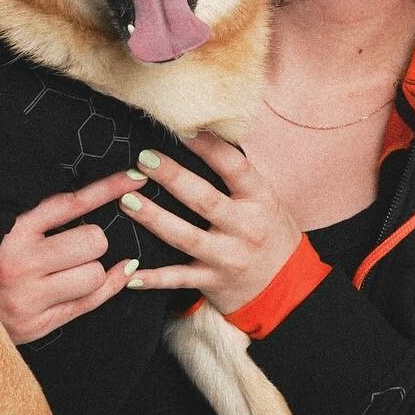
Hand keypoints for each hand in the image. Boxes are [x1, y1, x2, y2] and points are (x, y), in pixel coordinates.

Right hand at [0, 168, 146, 344]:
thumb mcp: (0, 227)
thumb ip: (36, 215)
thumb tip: (86, 197)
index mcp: (10, 232)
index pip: (70, 204)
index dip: (107, 189)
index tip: (135, 178)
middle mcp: (20, 264)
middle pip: (92, 241)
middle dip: (92, 241)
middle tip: (76, 244)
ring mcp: (30, 297)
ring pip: (95, 274)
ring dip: (93, 268)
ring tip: (73, 267)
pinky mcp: (38, 323)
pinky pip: (90, 302)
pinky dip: (110, 284)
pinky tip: (120, 272)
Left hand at [120, 132, 303, 314]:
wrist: (287, 286)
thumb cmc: (270, 232)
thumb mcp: (265, 200)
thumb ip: (238, 176)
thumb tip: (201, 134)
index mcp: (261, 200)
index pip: (234, 167)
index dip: (208, 147)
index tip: (182, 129)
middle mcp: (246, 228)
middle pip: (204, 200)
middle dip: (172, 178)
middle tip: (144, 160)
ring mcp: (228, 257)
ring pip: (185, 237)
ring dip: (153, 219)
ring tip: (127, 200)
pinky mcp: (212, 282)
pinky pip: (178, 279)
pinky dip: (154, 278)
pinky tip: (130, 273)